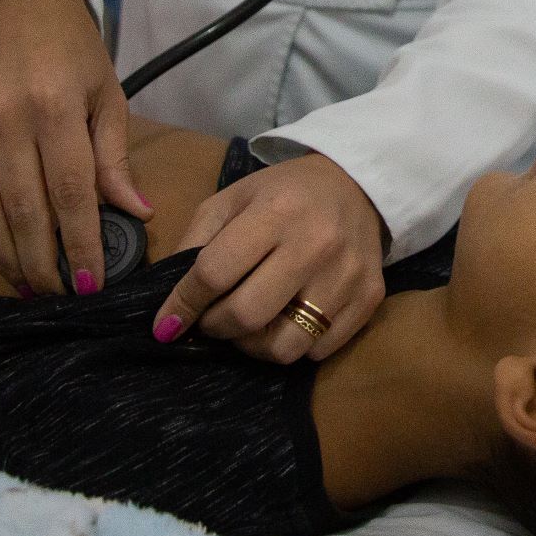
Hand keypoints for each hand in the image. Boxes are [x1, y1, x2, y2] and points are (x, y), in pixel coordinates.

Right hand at [0, 0, 152, 295]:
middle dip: (45, 265)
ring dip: (8, 260)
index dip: (81, 245)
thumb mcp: (107, 94)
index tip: (92, 284)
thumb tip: (136, 213)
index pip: (70, 193)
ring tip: (33, 285)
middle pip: (23, 213)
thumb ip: (114, 158)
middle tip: (64, 295)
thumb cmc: (72, 49)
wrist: (16, 2)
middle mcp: (5, 120)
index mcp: (53, 106)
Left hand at [150, 153, 386, 364]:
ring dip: (253, 346)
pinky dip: (294, 346)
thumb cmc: (283, 194)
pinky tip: (287, 321)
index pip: (214, 273)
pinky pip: (318, 351)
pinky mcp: (369, 298)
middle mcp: (315, 244)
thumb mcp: (232, 199)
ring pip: (284, 347)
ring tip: (249, 326)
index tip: (166, 326)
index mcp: (276, 212)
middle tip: (212, 321)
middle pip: (247, 316)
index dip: (183, 305)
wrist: (357, 184)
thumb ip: (196, 243)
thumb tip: (171, 306)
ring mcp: (346, 275)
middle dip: (216, 328)